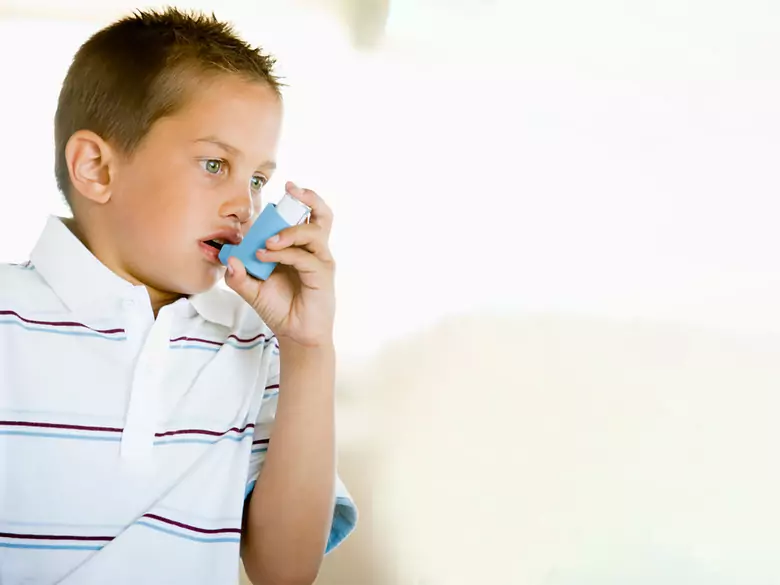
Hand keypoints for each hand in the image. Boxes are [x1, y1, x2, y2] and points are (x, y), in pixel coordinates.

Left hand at [225, 182, 335, 347]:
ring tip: (266, 242)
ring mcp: (320, 261)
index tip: (285, 188)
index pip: (304, 215)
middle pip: (322, 214)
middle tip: (291, 190)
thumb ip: (239, 276)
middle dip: (309, 198)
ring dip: (288, 231)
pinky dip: (284, 254)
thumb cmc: (280, 308)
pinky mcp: (322, 275)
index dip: (297, 200)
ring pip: (313, 232)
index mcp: (301, 247)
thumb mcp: (252, 290)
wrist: (296, 334)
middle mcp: (314, 250)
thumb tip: (229, 260)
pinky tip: (265, 257)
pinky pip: (305, 257)